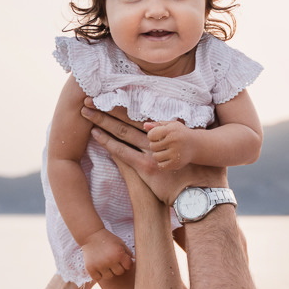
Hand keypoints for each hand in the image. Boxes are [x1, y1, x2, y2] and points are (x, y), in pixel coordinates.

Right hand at [81, 228, 132, 281]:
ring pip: (109, 276)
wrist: (90, 235)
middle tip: (111, 259)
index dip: (126, 263)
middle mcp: (110, 260)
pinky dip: (98, 274)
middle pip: (119, 272)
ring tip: (104, 261)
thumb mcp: (120, 243)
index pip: (128, 267)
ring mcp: (99, 265)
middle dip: (117, 267)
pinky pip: (98, 278)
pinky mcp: (90, 268)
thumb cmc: (108, 239)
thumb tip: (136, 261)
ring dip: (108, 271)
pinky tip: (97, 266)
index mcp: (119, 254)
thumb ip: (128, 253)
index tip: (121, 259)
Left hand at [83, 104, 226, 204]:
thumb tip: (183, 121)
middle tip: (89, 98)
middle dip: (108, 107)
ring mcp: (151, 153)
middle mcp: (158, 140)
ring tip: (85, 111)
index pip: (141, 115)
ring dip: (103, 121)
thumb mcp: (197, 148)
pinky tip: (95, 134)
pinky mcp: (145, 167)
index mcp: (168, 132)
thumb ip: (188, 132)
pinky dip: (108, 142)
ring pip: (122, 132)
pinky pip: (122, 153)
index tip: (110, 94)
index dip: (124, 104)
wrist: (202, 194)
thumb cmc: (203, 174)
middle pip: (128, 119)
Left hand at [147, 120, 194, 170]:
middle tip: (164, 144)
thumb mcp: (171, 125)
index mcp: (171, 130)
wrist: (196, 145)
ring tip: (166, 151)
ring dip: (158, 154)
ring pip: (156, 157)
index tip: (159, 136)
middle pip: (152, 146)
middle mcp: (174, 141)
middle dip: (155, 145)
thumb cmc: (179, 133)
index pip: (151, 135)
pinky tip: (168, 158)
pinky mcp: (177, 163)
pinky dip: (162, 163)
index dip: (152, 136)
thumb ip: (157, 125)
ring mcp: (175, 153)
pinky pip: (161, 166)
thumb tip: (145, 125)